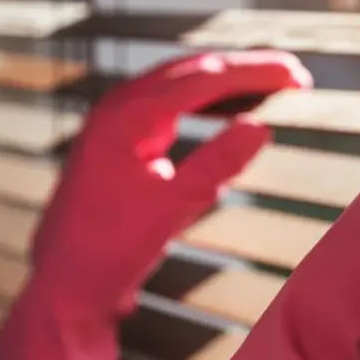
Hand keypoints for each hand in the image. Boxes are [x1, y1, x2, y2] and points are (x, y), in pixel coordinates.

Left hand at [28, 50, 311, 321]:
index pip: (204, 79)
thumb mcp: (169, 209)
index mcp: (126, 116)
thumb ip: (216, 165)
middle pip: (193, 71)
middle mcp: (118, 109)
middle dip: (245, 70)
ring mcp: (116, 124)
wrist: (63, 289)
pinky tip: (227, 113)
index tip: (296, 75)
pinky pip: (170, 107)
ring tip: (269, 86)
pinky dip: (205, 103)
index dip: (255, 73)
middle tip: (292, 75)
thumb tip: (260, 128)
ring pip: (180, 85)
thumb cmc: (106, 252)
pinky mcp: (120, 144)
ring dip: (226, 83)